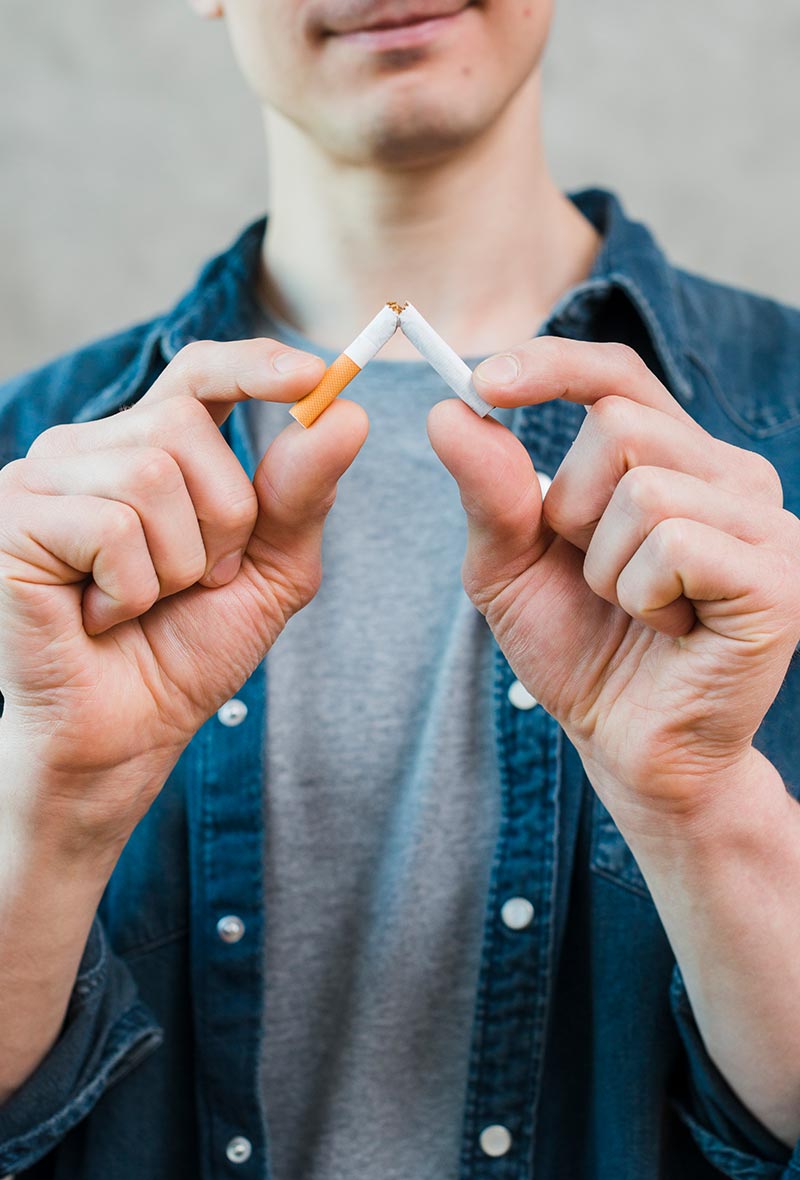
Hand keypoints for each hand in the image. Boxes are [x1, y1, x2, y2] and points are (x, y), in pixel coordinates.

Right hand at [0, 338, 367, 790]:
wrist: (124, 737)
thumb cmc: (185, 653)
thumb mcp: (266, 573)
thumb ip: (300, 497)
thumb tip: (346, 414)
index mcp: (148, 450)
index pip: (198, 374)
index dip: (252, 364)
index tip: (314, 375)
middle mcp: (88, 450)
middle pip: (183, 425)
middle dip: (221, 520)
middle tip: (195, 581)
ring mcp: (41, 480)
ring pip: (150, 475)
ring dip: (176, 565)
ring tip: (142, 604)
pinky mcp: (13, 521)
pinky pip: (111, 528)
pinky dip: (130, 590)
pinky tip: (99, 617)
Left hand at [428, 338, 799, 816]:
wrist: (629, 748)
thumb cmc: (580, 652)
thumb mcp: (510, 568)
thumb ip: (489, 493)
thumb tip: (452, 411)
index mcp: (677, 460)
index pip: (620, 375)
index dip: (556, 364)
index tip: (489, 380)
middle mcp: (732, 478)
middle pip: (622, 424)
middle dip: (573, 509)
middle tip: (597, 577)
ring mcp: (767, 526)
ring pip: (645, 489)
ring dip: (607, 568)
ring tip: (634, 611)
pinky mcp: (778, 580)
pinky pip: (675, 545)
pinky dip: (642, 595)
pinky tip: (669, 630)